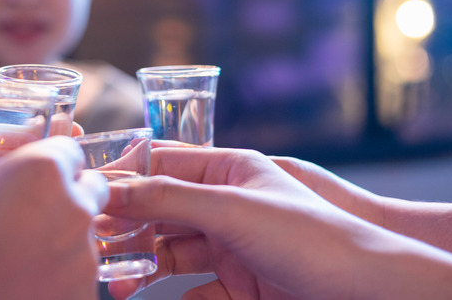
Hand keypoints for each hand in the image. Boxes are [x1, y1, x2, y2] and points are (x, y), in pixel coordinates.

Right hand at [0, 136, 108, 299]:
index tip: (30, 177)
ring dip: (62, 238)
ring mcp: (84, 254)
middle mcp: (75, 206)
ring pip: (84, 234)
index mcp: (43, 169)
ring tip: (20, 257)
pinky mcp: (85, 293)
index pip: (68, 150)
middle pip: (89, 189)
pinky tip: (25, 283)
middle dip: (67, 196)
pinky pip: (80, 274)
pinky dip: (61, 276)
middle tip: (29, 215)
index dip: (49, 161)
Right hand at [105, 146, 382, 299]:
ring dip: (139, 264)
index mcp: (229, 169)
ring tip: (110, 280)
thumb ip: (167, 198)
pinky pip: (191, 289)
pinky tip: (140, 297)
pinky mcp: (239, 286)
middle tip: (89, 242)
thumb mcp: (231, 209)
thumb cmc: (310, 236)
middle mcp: (226, 204)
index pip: (162, 164)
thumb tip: (110, 190)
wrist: (367, 293)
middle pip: (161, 210)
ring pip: (169, 251)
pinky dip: (167, 295)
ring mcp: (231, 246)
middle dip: (125, 226)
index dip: (123, 177)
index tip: (84, 194)